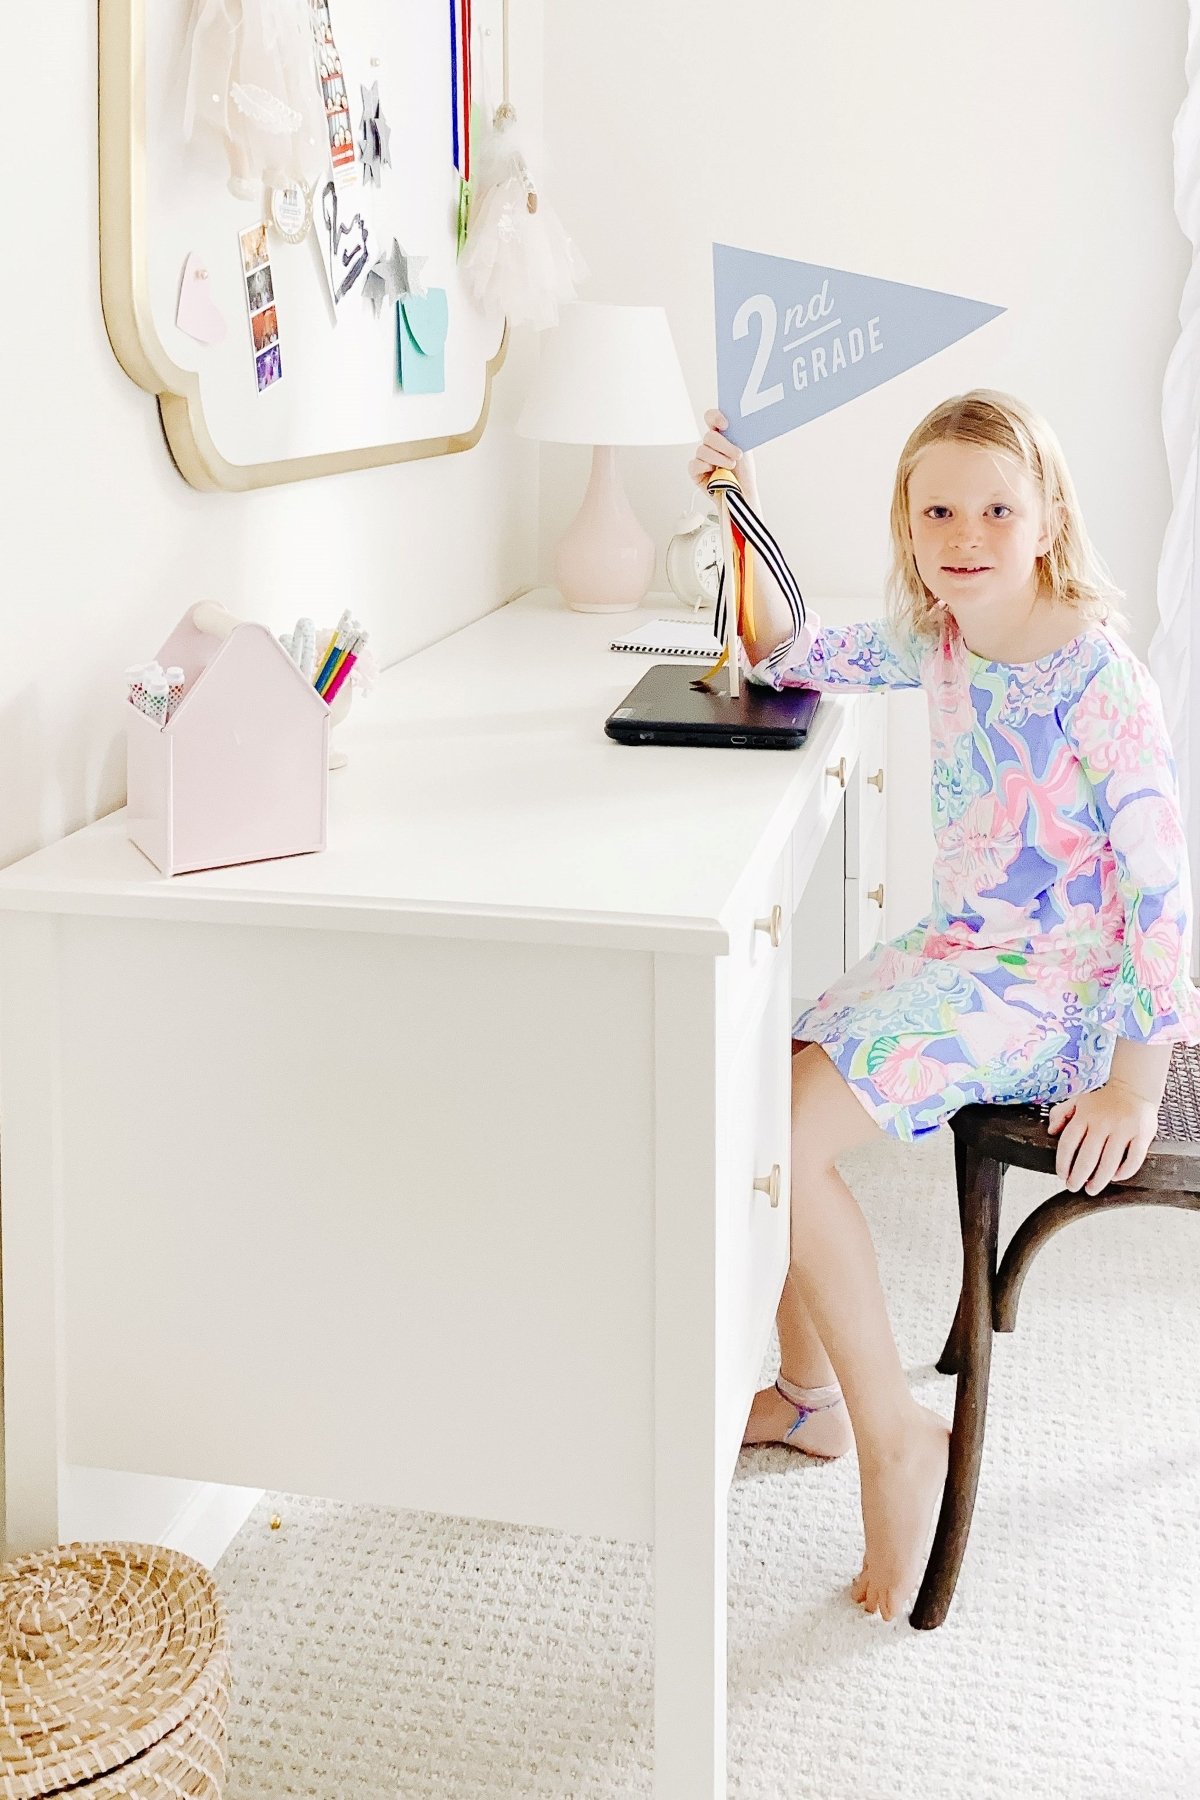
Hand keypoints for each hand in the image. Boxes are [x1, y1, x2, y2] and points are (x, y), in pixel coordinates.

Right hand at [688, 409, 758, 504]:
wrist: (743, 493)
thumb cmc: (744, 473)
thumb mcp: (745, 449)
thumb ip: (737, 434)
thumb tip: (735, 421)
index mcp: (721, 435)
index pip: (711, 418)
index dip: (715, 417)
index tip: (725, 425)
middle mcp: (710, 445)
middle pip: (708, 436)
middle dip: (725, 446)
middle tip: (737, 455)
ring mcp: (701, 458)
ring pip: (702, 450)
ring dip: (719, 459)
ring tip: (731, 466)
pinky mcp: (695, 472)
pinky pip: (695, 464)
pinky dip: (706, 467)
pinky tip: (715, 472)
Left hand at [1047, 1080, 1158, 1194]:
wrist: (1134, 1088)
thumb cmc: (1103, 1100)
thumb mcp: (1077, 1101)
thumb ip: (1060, 1114)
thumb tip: (1051, 1132)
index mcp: (1084, 1116)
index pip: (1068, 1143)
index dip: (1063, 1163)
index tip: (1062, 1175)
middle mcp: (1103, 1123)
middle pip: (1088, 1157)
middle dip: (1078, 1177)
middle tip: (1074, 1187)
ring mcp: (1123, 1129)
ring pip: (1110, 1162)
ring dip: (1099, 1180)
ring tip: (1092, 1189)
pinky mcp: (1142, 1134)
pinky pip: (1134, 1159)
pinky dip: (1125, 1172)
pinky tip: (1116, 1177)